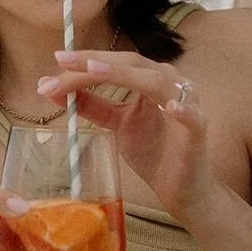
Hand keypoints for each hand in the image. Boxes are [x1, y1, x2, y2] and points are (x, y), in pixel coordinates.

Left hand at [37, 52, 219, 222]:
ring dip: (126, 76)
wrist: (181, 188)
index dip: (85, 61)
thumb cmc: (153, 150)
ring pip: (157, 82)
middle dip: (95, 62)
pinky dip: (183, 110)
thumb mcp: (116, 124)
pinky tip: (170, 107)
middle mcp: (169, 83)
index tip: (55, 62)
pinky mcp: (198, 131)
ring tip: (95, 71)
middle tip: (63, 62)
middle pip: (131, 64)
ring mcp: (187, 104)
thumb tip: (53, 88)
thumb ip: (92, 105)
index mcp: (149, 78)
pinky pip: (193, 117)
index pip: (116, 62)